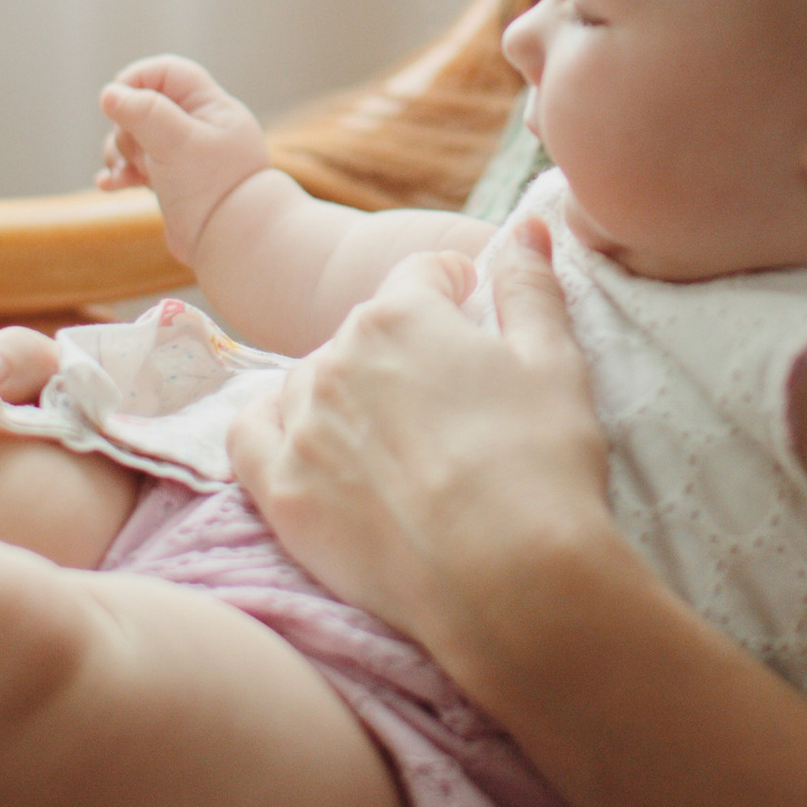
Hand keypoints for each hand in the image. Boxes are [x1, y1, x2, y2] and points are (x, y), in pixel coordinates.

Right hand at [95, 56, 272, 258]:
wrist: (236, 247)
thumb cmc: (213, 189)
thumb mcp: (177, 142)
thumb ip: (144, 113)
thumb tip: (109, 94)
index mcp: (211, 108)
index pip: (168, 73)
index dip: (138, 80)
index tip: (118, 103)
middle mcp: (200, 128)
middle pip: (146, 106)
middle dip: (126, 126)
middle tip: (135, 151)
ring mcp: (185, 157)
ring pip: (137, 138)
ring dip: (119, 151)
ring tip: (126, 172)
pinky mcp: (173, 184)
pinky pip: (138, 168)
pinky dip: (121, 173)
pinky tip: (110, 184)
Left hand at [226, 221, 608, 667]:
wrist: (506, 579)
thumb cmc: (541, 466)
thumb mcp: (555, 362)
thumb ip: (530, 285)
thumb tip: (527, 227)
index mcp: (402, 314)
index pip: (420, 274)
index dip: (453, 287)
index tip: (469, 305)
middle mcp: (337, 356)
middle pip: (363, 332)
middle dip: (400, 350)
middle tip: (443, 398)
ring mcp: (301, 425)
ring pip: (309, 382)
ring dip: (341, 392)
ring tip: (389, 436)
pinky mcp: (280, 491)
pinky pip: (251, 436)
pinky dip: (276, 431)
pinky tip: (309, 448)